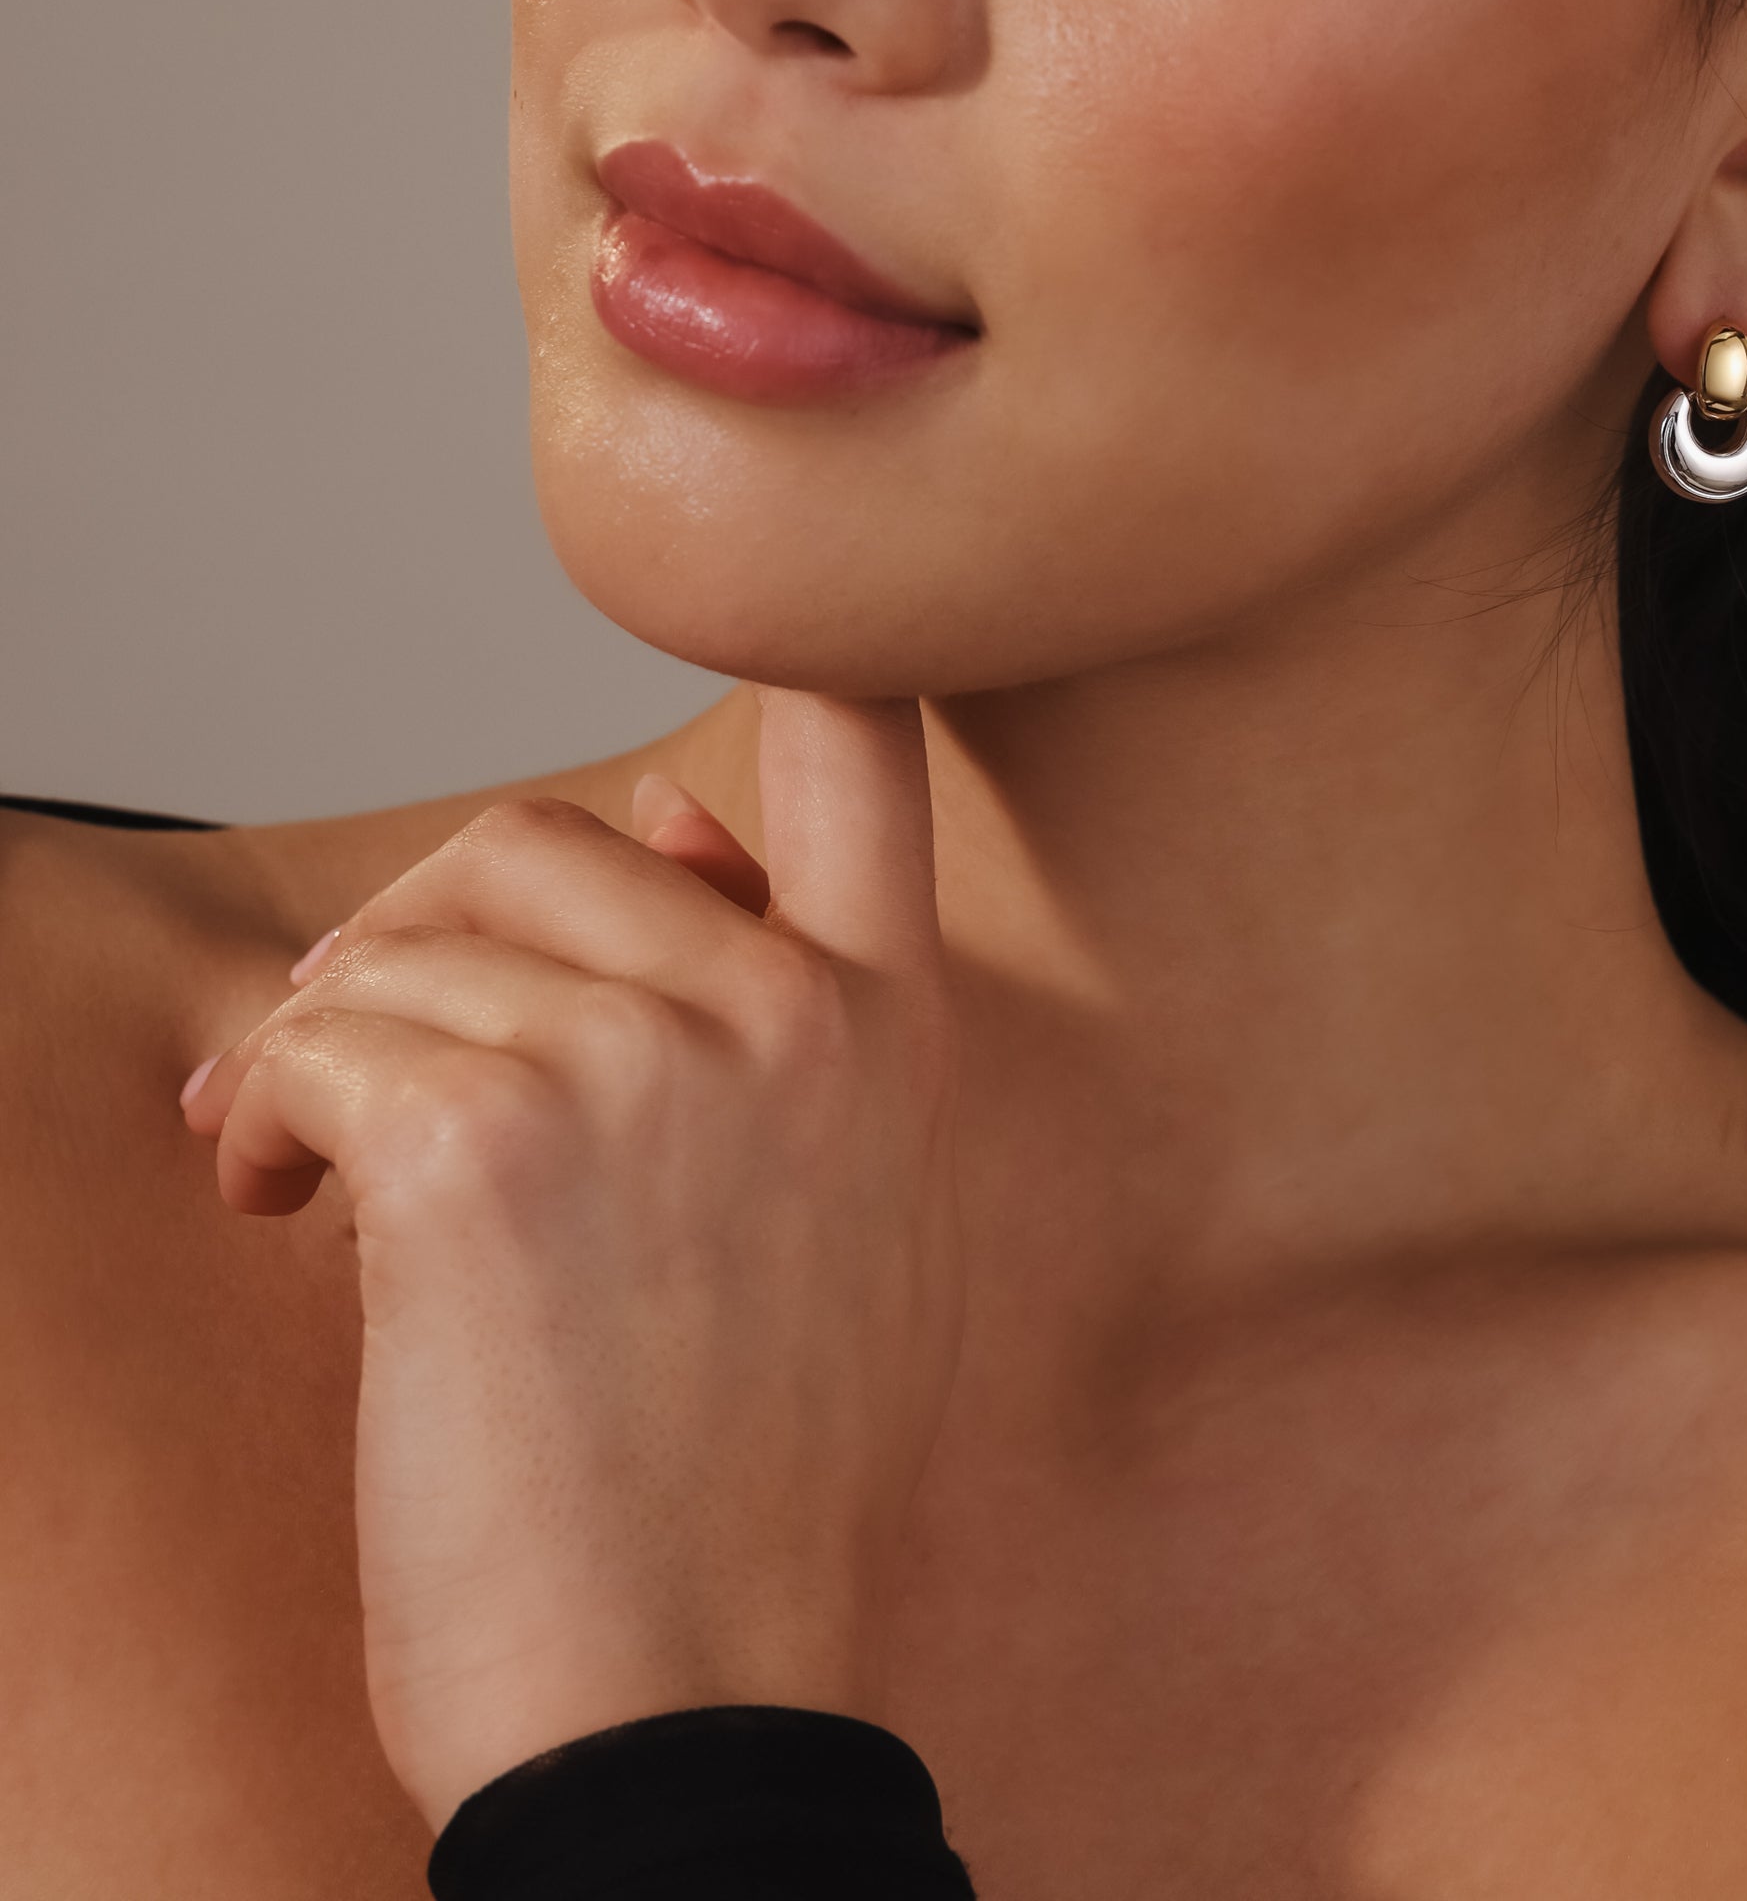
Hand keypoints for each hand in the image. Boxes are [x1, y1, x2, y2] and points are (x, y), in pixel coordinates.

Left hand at [182, 693, 961, 1828]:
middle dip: (414, 934)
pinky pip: (314, 1038)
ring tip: (298, 1161)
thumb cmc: (747, 1485)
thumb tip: (675, 824)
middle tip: (354, 1054)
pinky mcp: (488, 1147)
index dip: (788, 645)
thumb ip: (795, 1021)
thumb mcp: (854, 1222)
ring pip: (410, 937)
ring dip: (321, 1035)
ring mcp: (653, 1065)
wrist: (689, 1707)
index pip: (866, 743)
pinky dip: (258, 1114)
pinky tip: (269, 1203)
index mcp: (891, 1025)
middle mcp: (790, 1010)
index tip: (710, 637)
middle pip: (539, 839)